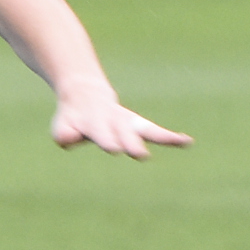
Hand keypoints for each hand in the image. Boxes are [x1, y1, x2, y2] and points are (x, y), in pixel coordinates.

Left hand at [51, 78, 190, 158]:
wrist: (85, 94)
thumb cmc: (72, 117)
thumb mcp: (62, 125)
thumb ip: (64, 133)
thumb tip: (68, 138)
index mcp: (95, 124)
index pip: (102, 133)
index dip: (108, 140)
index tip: (114, 148)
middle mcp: (115, 122)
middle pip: (126, 133)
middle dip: (133, 143)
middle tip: (141, 154)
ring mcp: (129, 122)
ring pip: (147, 129)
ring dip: (161, 136)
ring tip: (180, 140)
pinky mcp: (139, 126)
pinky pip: (157, 132)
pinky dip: (171, 137)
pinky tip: (187, 142)